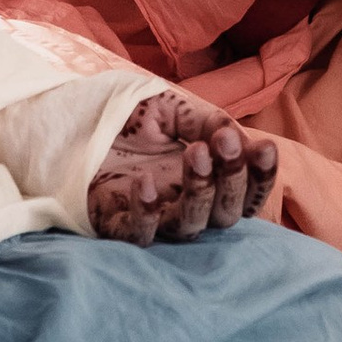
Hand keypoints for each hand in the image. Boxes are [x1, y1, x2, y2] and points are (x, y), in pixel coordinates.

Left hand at [88, 90, 277, 243]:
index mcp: (207, 176)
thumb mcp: (175, 108)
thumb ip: (208, 120)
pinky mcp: (117, 223)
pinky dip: (145, 213)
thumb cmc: (131, 115)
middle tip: (222, 140)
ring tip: (193, 151)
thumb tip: (238, 138)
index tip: (265, 146)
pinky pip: (139, 234)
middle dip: (232, 178)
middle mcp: (186, 202)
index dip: (261, 175)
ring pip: (190, 227)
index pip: (246, 190)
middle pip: (226, 214)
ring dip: (199, 192)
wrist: (77, 116)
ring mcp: (154, 216)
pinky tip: (143, 181)